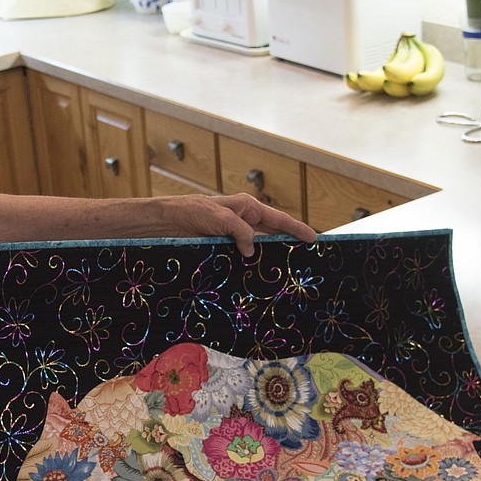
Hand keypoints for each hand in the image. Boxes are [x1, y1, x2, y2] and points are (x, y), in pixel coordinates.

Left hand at [176, 193, 316, 256]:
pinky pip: (242, 254)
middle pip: (274, 232)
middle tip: (306, 256)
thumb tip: (252, 250)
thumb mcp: (220, 219)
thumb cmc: (191, 212)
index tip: (314, 239)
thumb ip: (241, 231)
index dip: (297, 229)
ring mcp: (234, 233)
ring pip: (259, 245)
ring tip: (285, 269)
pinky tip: (256, 274)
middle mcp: (243, 219)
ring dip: (269, 255)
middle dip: (289, 242)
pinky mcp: (223, 245)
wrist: (167, 222)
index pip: (279, 219)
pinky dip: (251, 262)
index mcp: (247, 207)